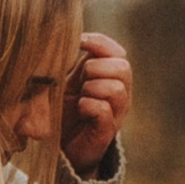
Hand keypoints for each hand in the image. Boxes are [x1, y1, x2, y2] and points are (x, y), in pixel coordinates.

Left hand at [61, 31, 131, 169]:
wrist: (61, 149)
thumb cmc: (63, 111)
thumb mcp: (66, 81)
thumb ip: (73, 62)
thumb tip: (70, 34)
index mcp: (110, 77)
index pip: (117, 51)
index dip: (101, 43)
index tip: (79, 41)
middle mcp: (119, 94)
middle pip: (123, 67)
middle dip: (98, 67)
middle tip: (81, 78)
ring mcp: (116, 113)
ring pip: (117, 88)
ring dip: (93, 87)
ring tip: (80, 96)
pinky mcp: (107, 132)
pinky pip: (105, 110)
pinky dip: (89, 105)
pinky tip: (80, 109)